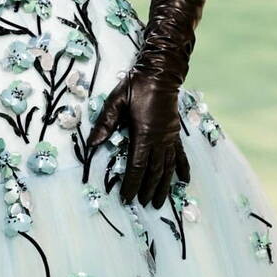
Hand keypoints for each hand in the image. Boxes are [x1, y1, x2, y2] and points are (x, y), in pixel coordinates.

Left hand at [84, 73, 189, 210]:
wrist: (161, 72)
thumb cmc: (137, 85)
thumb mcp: (116, 101)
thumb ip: (105, 123)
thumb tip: (92, 143)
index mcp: (144, 133)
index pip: (137, 166)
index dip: (132, 184)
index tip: (127, 198)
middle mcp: (160, 139)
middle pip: (154, 171)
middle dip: (147, 189)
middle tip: (142, 205)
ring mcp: (170, 137)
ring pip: (167, 167)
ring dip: (163, 186)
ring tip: (158, 202)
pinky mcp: (175, 133)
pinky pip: (180, 155)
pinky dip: (182, 169)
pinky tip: (184, 181)